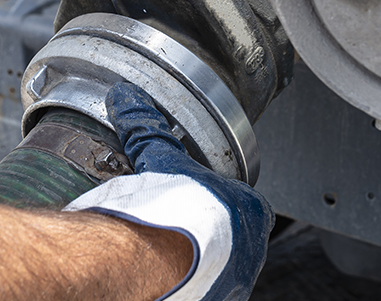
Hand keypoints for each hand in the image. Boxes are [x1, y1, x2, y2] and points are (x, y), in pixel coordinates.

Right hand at [65, 82, 273, 300]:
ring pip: (224, 269)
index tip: (197, 202)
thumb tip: (127, 98)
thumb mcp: (162, 159)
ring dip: (203, 262)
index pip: (246, 205)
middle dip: (212, 234)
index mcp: (253, 211)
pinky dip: (191, 284)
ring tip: (170, 254)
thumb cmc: (174, 209)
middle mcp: (252, 250)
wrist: (161, 258)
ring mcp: (235, 282)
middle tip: (180, 230)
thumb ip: (148, 129)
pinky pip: (208, 290)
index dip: (221, 202)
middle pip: (237, 239)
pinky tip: (168, 276)